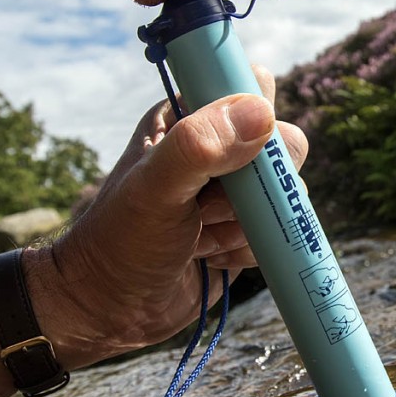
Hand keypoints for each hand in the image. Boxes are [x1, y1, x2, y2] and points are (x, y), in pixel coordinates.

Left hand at [25, 65, 307, 368]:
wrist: (111, 311)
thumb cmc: (119, 242)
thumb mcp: (153, 187)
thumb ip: (199, 146)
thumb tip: (262, 114)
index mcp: (188, 117)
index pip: (248, 84)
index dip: (256, 114)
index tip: (238, 155)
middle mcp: (216, 148)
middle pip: (281, 142)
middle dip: (257, 182)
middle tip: (209, 205)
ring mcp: (235, 193)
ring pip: (284, 191)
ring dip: (248, 222)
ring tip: (200, 236)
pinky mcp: (247, 231)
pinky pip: (280, 230)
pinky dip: (251, 249)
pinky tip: (211, 257)